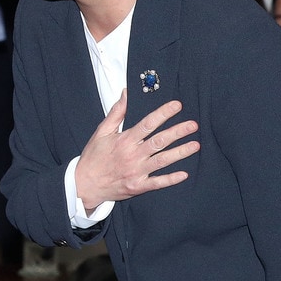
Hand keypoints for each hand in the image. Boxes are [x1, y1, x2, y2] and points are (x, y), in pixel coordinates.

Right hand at [71, 91, 198, 210]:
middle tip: (193, 125)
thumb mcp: (101, 132)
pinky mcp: (137, 186)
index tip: (177, 105)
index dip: (163, 113)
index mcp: (124, 140)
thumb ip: (116, 113)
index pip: (148, 124)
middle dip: (177, 132)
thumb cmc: (93, 157)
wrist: (84, 184)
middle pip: (159, 141)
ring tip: (195, 145)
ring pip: (162, 160)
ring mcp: (136, 172)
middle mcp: (132, 155)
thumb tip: (126, 93)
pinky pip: (157, 183)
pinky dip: (170, 179)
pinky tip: (184, 174)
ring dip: (180, 153)